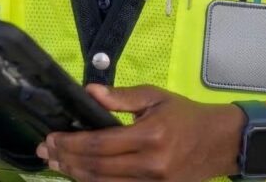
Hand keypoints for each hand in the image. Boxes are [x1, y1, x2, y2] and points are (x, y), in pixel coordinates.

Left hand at [37, 84, 242, 180]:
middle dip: (67, 160)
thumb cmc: (185, 114)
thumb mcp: (155, 96)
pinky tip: (80, 175)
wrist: (220, 142)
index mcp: (150, 136)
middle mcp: (150, 165)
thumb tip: (89, 92)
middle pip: (96, 168)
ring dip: (75, 175)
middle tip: (46, 152)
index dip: (71, 143)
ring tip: (56, 164)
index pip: (99, 144)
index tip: (52, 137)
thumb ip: (121, 97)